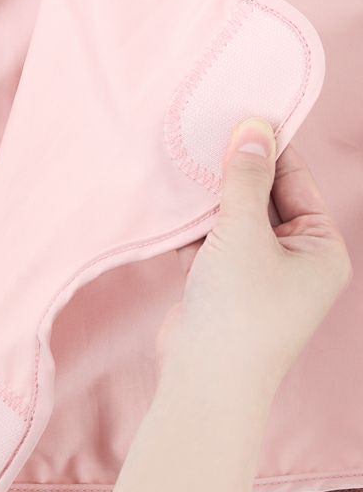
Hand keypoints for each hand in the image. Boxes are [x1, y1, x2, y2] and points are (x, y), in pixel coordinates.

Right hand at [159, 117, 352, 397]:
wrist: (205, 379)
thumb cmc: (240, 310)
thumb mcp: (243, 234)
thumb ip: (244, 178)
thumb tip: (254, 126)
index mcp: (321, 249)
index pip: (296, 183)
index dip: (268, 148)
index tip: (240, 112)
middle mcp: (295, 260)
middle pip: (263, 198)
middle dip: (234, 170)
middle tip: (204, 130)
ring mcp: (256, 274)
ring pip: (233, 219)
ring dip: (210, 196)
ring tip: (183, 158)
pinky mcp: (221, 285)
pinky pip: (210, 241)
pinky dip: (192, 224)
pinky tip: (172, 198)